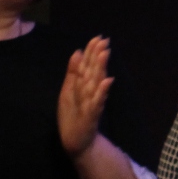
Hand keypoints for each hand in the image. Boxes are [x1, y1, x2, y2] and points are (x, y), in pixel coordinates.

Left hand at [58, 36, 113, 158]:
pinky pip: (97, 102)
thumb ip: (73, 72)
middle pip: (94, 71)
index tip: (98, 37)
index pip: (89, 65)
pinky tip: (108, 82)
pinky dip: (102, 92)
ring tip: (105, 54)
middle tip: (105, 40)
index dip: (92, 51)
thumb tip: (77, 51)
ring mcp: (92, 103)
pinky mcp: (92, 115)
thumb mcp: (69, 91)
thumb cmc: (73, 116)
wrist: (77, 141)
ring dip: (101, 68)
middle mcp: (90, 92)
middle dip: (98, 55)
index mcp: (84, 86)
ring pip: (96, 83)